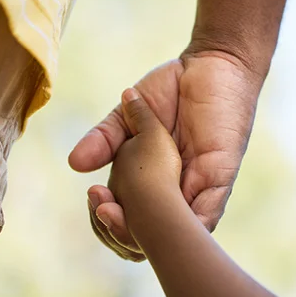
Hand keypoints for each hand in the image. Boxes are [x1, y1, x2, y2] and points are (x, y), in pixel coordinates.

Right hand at [69, 52, 261, 260]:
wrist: (211, 62)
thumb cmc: (173, 88)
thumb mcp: (129, 113)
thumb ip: (106, 138)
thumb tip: (74, 164)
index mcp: (154, 180)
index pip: (131, 217)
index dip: (111, 219)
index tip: (93, 199)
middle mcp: (177, 189)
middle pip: (152, 234)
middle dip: (125, 231)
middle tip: (104, 210)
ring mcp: (200, 186)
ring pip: (179, 232)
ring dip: (150, 232)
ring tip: (122, 217)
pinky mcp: (221, 175)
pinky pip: (210, 213)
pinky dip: (191, 225)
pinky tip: (172, 232)